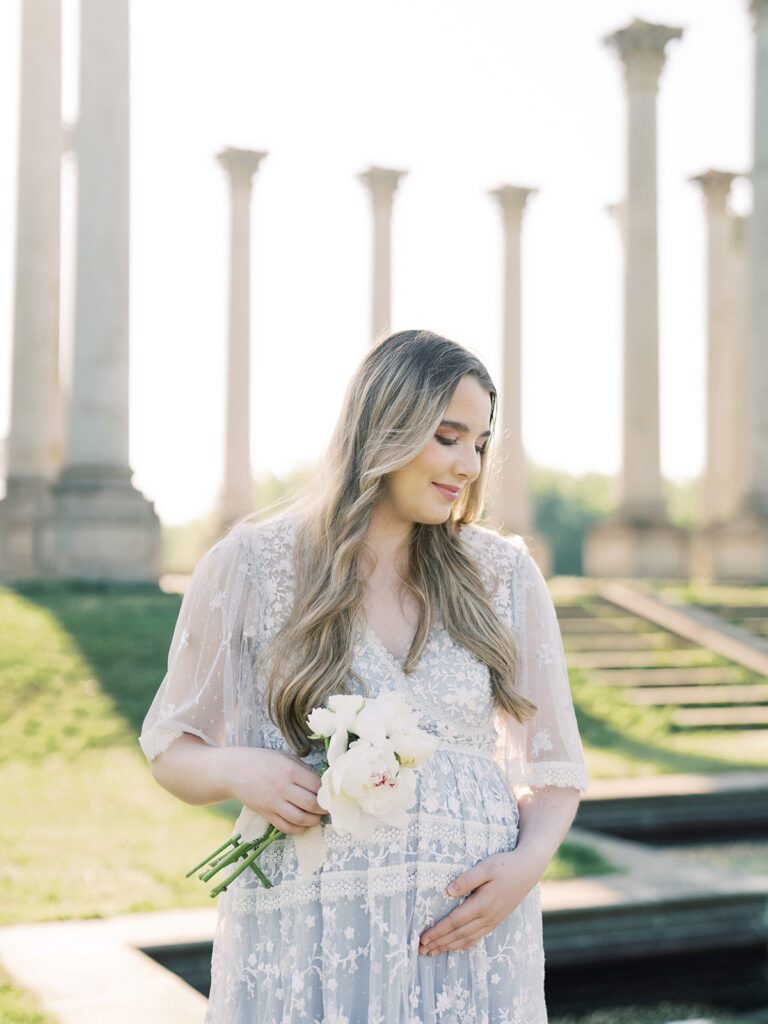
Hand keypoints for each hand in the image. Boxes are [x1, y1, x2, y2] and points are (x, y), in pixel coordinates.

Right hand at [223, 747, 324, 835]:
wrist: (233, 771)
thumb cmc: (262, 761)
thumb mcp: (285, 757)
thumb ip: (303, 770)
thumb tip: (321, 783)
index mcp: (290, 770)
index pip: (316, 785)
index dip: (326, 791)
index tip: (330, 793)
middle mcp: (283, 788)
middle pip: (311, 804)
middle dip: (323, 808)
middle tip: (327, 807)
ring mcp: (273, 803)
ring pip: (300, 819)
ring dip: (313, 820)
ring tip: (317, 816)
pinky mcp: (266, 814)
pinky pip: (286, 827)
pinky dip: (298, 829)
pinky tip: (303, 824)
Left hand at [418, 849, 543, 955]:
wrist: (528, 870)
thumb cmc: (505, 865)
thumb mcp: (486, 867)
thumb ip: (467, 879)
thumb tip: (448, 891)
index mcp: (482, 904)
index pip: (454, 921)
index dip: (438, 932)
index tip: (423, 938)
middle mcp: (487, 917)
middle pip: (458, 934)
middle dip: (439, 943)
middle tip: (421, 950)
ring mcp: (492, 921)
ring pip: (467, 939)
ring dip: (449, 946)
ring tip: (432, 952)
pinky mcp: (496, 920)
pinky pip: (477, 937)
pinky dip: (463, 944)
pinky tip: (455, 947)